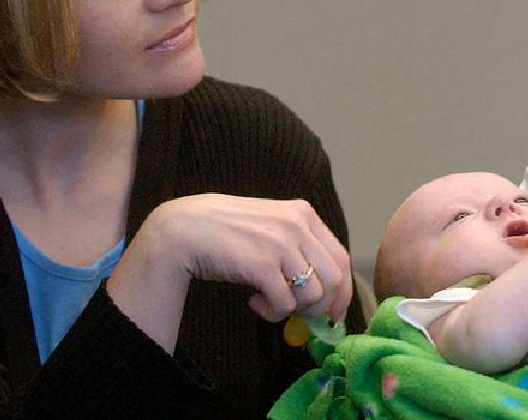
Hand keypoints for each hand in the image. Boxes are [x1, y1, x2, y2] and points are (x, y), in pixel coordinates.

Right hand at [156, 194, 351, 320]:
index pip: (341, 257)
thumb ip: (298, 247)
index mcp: (304, 213)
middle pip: (333, 278)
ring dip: (293, 309)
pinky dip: (273, 312)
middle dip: (321, 305)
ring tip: (268, 302)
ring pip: (313, 295)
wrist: (184, 228)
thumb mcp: (271, 226)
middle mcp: (298, 225)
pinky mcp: (262, 264)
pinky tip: (254, 301)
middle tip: (298, 313)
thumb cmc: (226, 231)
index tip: (335, 311)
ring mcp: (281, 243)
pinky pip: (285, 304)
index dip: (343, 290)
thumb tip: (325, 290)